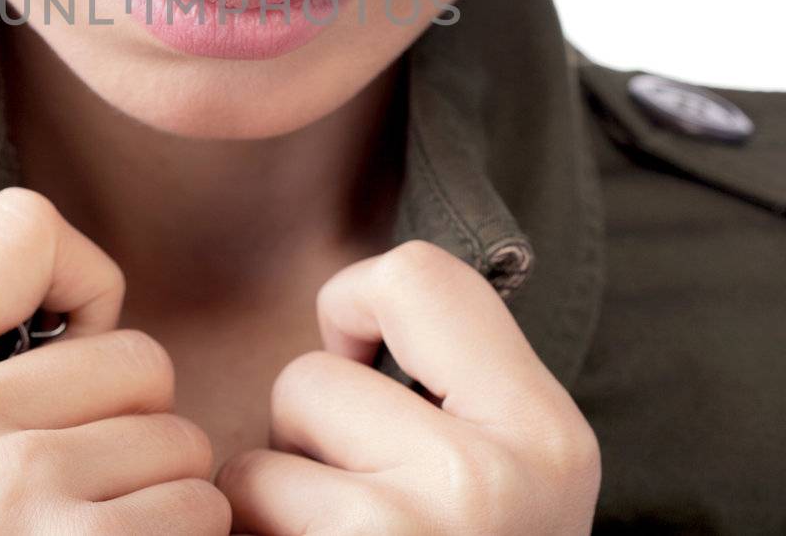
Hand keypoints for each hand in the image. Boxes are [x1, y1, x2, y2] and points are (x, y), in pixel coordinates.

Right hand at [0, 186, 231, 534]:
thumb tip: (65, 254)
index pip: (26, 225)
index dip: (73, 289)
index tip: (46, 355)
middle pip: (137, 353)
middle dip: (129, 418)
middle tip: (65, 482)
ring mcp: (7, 495)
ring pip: (180, 434)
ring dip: (157, 489)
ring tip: (86, 528)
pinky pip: (201, 504)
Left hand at [214, 239, 599, 534]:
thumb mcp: (513, 478)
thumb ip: (455, 387)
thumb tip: (353, 302)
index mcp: (548, 437)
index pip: (417, 275)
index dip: (357, 310)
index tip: (366, 374)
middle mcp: (489, 482)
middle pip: (312, 374)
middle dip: (309, 443)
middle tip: (358, 517)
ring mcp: (406, 532)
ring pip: (260, 452)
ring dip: (274, 501)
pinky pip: (238, 505)